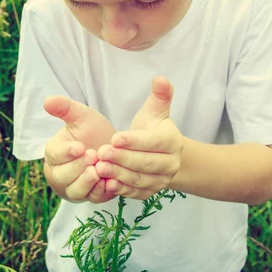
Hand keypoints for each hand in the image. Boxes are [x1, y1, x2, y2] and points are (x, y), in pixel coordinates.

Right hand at [43, 95, 117, 202]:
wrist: (112, 147)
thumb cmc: (92, 131)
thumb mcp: (81, 117)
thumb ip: (65, 108)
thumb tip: (47, 100)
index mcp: (54, 153)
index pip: (55, 155)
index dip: (67, 152)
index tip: (80, 147)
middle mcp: (59, 174)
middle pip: (63, 176)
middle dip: (78, 167)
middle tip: (93, 157)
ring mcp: (74, 188)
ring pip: (75, 191)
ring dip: (87, 182)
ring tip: (99, 171)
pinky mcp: (90, 197)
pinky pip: (93, 198)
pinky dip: (101, 192)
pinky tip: (110, 182)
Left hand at [95, 76, 182, 199]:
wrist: (160, 154)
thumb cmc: (153, 128)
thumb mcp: (155, 110)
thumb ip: (159, 95)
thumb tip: (160, 78)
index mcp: (173, 141)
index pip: (153, 142)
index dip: (134, 141)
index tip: (114, 138)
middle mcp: (172, 163)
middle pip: (146, 163)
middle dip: (122, 159)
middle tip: (101, 153)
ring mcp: (162, 180)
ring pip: (139, 179)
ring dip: (118, 174)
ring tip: (99, 167)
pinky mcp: (151, 193)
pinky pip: (135, 193)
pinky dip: (121, 189)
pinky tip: (105, 183)